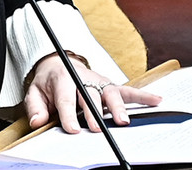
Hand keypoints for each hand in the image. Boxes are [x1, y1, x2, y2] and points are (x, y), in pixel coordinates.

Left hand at [23, 53, 161, 133]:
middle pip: (90, 96)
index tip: (72, 130)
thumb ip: (35, 106)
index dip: (69, 114)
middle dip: (94, 112)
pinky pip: (127, 90)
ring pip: (110, 93)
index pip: (66, 98)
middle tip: (96, 129)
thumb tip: (38, 121)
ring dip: (118, 107)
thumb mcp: (35, 91)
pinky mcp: (109, 85)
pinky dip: (142, 95)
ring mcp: (99, 81)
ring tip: (123, 121)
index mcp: (63, 79)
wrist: (58, 63)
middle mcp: (83, 78)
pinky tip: (156, 100)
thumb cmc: (48, 82)